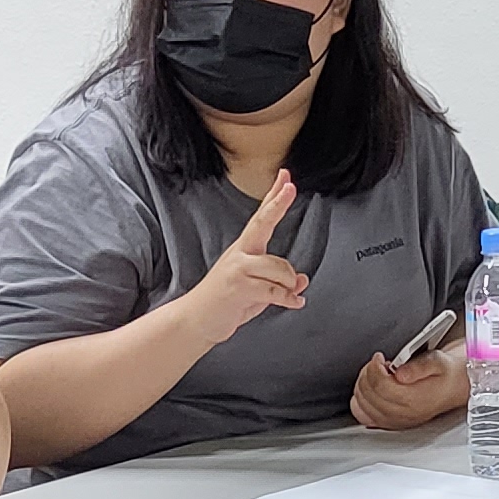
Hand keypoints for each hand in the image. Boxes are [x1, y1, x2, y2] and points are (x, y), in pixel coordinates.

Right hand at [188, 173, 307, 342]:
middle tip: (291, 186)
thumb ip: (278, 284)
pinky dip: (288, 299)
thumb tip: (302, 281)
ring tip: (289, 293)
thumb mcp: (257, 292)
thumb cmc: (225, 304)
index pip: (262, 217)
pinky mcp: (239, 288)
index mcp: (244, 250)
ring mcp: (237, 269)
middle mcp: (240, 254)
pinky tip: (295, 302)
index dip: (274, 197)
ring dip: (289, 283)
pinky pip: (274, 291)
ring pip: (279, 268)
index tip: (285, 177)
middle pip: (262, 223)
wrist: (196, 321)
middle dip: (277, 204)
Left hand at [350, 349, 466, 430]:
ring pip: (362, 406)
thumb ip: (419, 366)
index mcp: (413, 399)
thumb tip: (400, 373)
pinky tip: (369, 391)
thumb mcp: (437, 361)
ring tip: (375, 375)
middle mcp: (402, 414)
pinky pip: (364, 417)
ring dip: (363, 386)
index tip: (379, 357)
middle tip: (377, 364)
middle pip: (369, 395)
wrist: (452, 388)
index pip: (380, 385)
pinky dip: (360, 402)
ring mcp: (395, 421)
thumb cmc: (444, 375)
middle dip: (368, 374)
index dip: (374, 368)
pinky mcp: (389, 423)